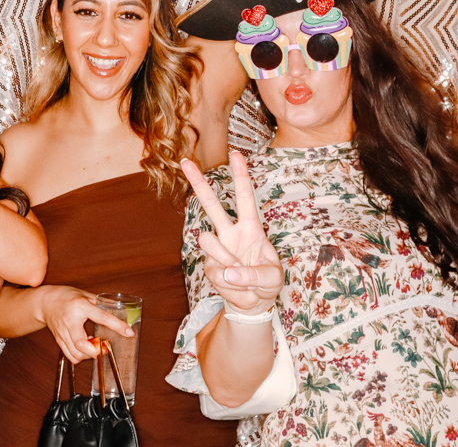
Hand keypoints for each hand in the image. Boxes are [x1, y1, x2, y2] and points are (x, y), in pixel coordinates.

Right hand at [41, 286, 134, 363]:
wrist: (45, 301)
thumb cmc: (66, 296)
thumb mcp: (86, 295)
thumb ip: (103, 303)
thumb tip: (121, 309)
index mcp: (80, 306)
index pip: (102, 317)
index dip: (117, 326)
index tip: (128, 332)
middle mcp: (70, 320)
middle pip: (82, 344)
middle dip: (96, 351)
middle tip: (104, 346)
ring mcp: (62, 332)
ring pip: (76, 353)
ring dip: (89, 355)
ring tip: (94, 346)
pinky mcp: (59, 340)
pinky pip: (71, 356)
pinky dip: (81, 356)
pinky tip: (85, 348)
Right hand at [181, 152, 282, 315]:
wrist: (253, 304)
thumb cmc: (267, 283)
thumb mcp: (272, 279)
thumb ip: (253, 274)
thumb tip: (228, 271)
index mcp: (251, 228)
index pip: (246, 198)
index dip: (241, 176)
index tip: (236, 154)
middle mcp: (230, 233)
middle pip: (211, 204)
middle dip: (198, 183)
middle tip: (185, 161)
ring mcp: (217, 249)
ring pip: (207, 240)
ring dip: (225, 260)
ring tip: (240, 276)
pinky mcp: (209, 266)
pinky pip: (214, 270)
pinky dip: (229, 284)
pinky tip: (236, 288)